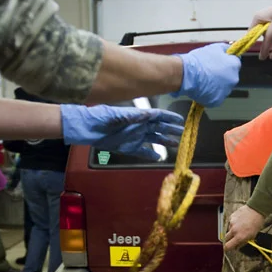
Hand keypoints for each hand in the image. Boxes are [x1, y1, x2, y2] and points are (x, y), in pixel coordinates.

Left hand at [60, 105, 184, 160]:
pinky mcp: (129, 148)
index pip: (158, 116)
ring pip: (154, 140)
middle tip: (183, 133)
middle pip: (159, 128)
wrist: (88, 128)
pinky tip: (159, 157)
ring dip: (165, 142)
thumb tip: (150, 114)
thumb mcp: (118, 115)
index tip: (181, 120)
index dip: (170, 118)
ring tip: (176, 144)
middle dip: (171, 130)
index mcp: (138, 117)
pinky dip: (151, 154)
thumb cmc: (102, 118)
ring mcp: (135, 137)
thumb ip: (134, 116)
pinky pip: (143, 152)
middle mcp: (139, 126)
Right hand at [172, 43, 240, 106]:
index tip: (220, 62)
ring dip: (217, 85)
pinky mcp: (217, 101)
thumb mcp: (214, 48)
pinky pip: (216, 97)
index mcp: (234, 66)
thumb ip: (226, 49)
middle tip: (210, 72)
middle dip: (223, 75)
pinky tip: (203, 89)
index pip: (236, 63)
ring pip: (223, 88)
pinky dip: (211, 94)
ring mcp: (226, 92)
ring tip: (204, 80)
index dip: (227, 62)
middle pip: (230, 77)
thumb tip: (230, 50)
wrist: (187, 74)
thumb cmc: (200, 60)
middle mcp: (233, 80)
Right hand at [224, 205, 265, 250]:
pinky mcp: (231, 217)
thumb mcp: (252, 236)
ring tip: (241, 226)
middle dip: (229, 239)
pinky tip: (240, 221)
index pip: (227, 246)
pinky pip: (230, 223)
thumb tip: (237, 246)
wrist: (256, 210)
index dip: (227, 248)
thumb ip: (243, 242)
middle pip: (226, 238)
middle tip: (235, 237)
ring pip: (229, 230)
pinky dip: (234, 223)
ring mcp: (231, 223)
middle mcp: (234, 230)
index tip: (228, 248)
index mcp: (239, 237)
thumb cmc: (256, 223)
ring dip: (233, 230)